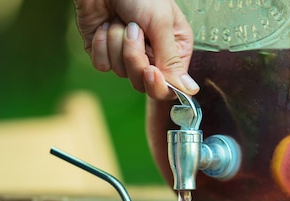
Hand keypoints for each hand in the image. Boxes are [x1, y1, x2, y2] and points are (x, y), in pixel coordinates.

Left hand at [73, 0, 197, 98]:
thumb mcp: (160, 23)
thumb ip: (172, 60)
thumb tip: (188, 90)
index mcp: (173, 49)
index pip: (169, 86)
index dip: (158, 84)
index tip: (151, 71)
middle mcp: (151, 56)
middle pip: (143, 82)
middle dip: (134, 55)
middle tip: (134, 29)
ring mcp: (127, 57)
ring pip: (120, 72)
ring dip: (117, 43)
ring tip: (121, 20)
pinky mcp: (105, 54)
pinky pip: (102, 64)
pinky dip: (101, 44)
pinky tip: (105, 25)